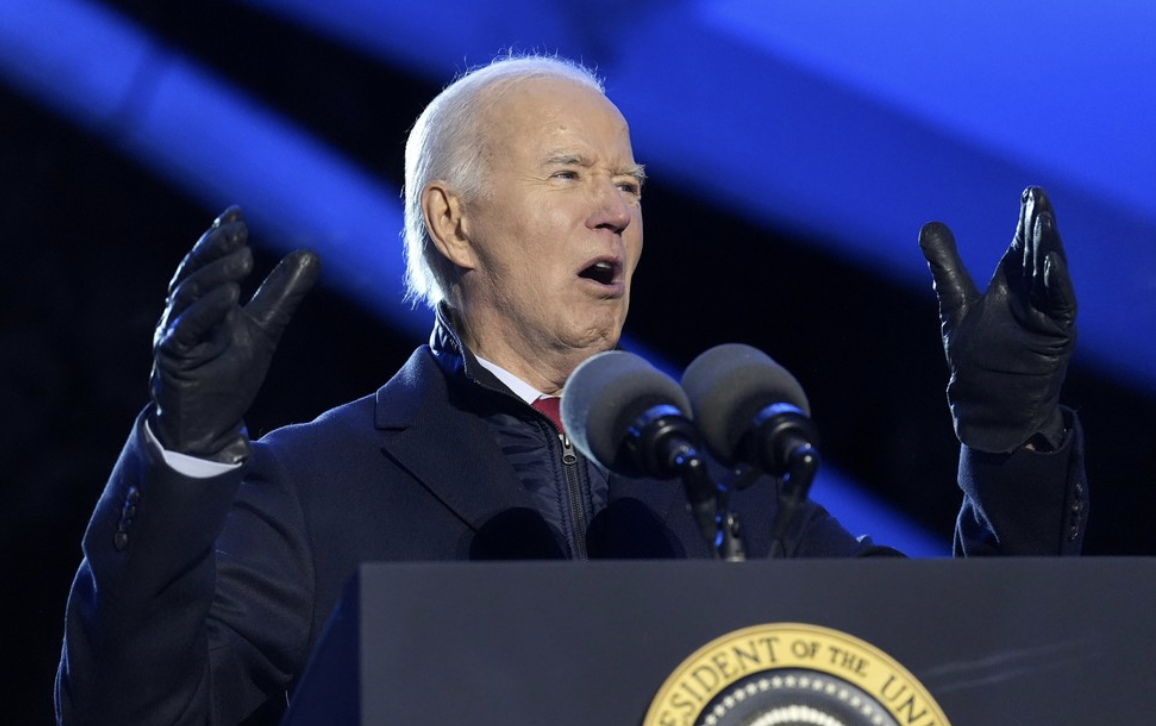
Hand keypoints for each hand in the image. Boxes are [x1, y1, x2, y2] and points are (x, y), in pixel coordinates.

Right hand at [150, 207, 319, 462]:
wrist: (208, 425)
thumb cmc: (228, 373)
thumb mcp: (263, 329)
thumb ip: (281, 295)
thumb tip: (309, 255)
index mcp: (200, 301)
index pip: (206, 261)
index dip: (218, 237)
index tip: (236, 214)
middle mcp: (181, 312)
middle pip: (194, 271)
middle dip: (215, 248)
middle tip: (240, 228)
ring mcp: (174, 334)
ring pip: (188, 296)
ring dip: (215, 274)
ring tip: (244, 259)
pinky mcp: (173, 359)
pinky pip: (186, 330)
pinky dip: (206, 311)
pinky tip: (229, 296)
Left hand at [919, 186, 1075, 452]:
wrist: (985, 401)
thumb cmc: (975, 356)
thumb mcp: (955, 303)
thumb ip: (945, 266)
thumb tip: (930, 224)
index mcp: (1012, 286)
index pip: (1021, 246)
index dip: (1026, 221)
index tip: (1030, 192)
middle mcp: (1032, 296)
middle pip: (1036, 255)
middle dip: (1037, 227)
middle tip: (1037, 198)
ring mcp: (1045, 315)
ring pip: (1050, 275)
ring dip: (1048, 248)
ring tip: (1043, 220)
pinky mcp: (1054, 336)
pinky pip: (1059, 307)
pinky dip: (1056, 285)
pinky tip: (1052, 262)